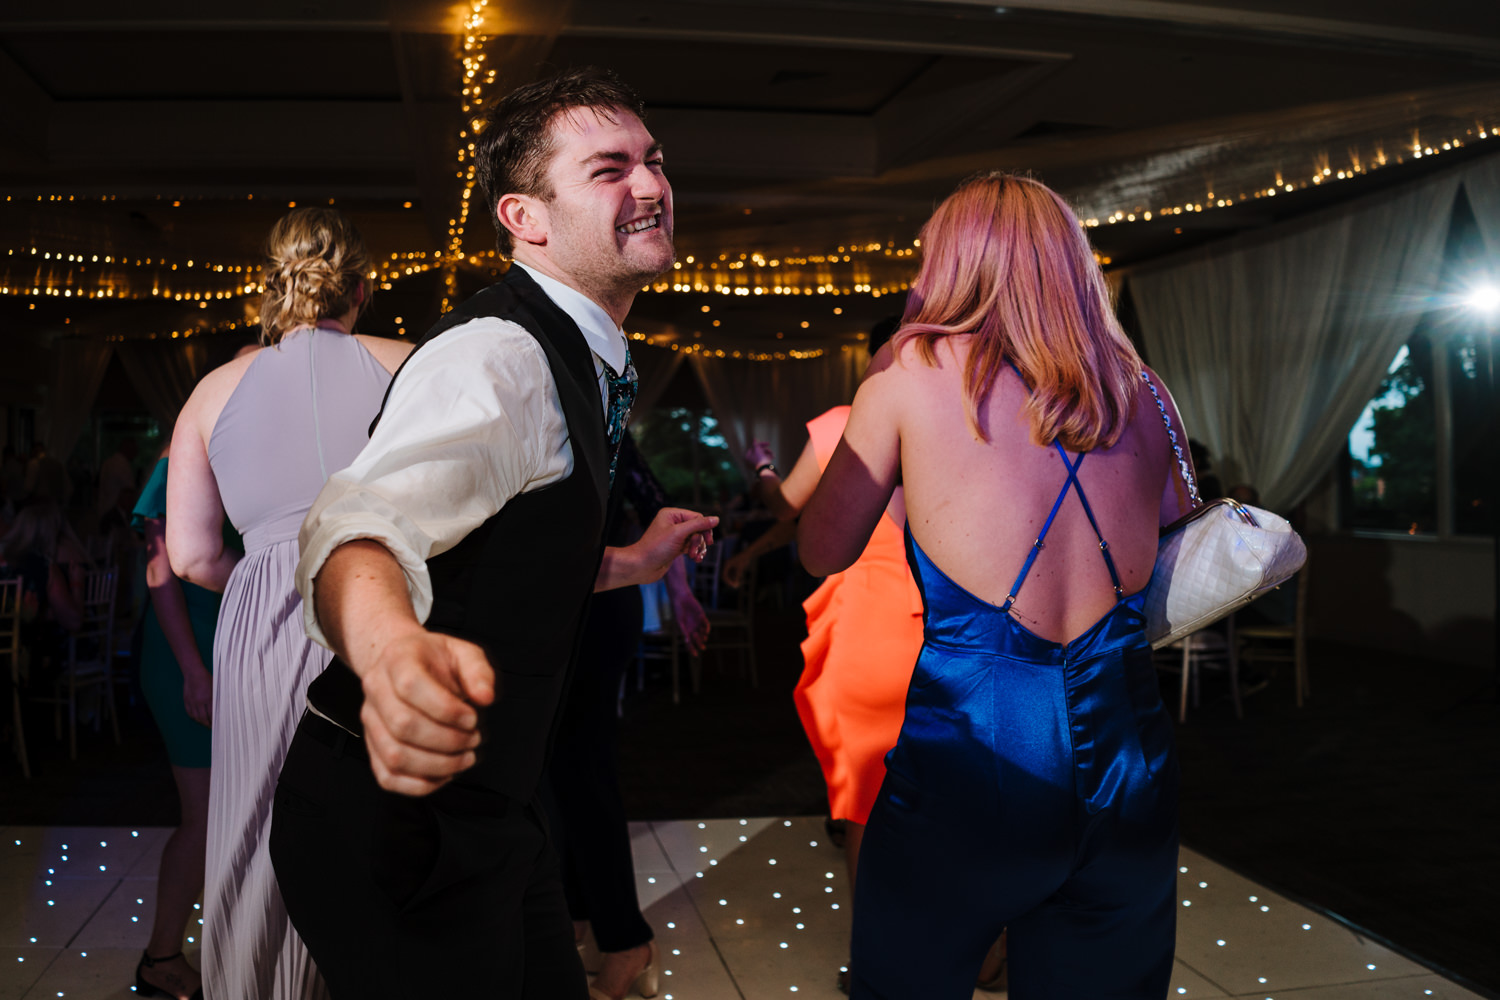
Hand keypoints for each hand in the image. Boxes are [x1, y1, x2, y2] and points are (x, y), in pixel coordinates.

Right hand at [181, 667, 212, 727]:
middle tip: (211, 727)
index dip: (214, 720)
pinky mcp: (186, 700)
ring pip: (196, 716)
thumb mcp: (215, 688)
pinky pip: (189, 712)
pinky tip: (196, 719)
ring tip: (204, 724)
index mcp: (208, 698)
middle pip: (203, 717)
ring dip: (200, 722)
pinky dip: (193, 717)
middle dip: (208, 724)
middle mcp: (200, 702)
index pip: (212, 713)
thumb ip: (216, 698)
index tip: (217, 724)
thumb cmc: (206, 678)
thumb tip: (220, 707)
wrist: (193, 673)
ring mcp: (192, 702)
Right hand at [358, 629, 494, 796]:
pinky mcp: (373, 747)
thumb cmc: (435, 660)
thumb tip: (485, 697)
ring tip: (465, 757)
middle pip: (402, 725)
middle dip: (447, 740)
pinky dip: (420, 784)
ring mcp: (371, 720)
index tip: (472, 718)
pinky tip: (445, 773)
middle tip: (473, 739)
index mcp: (397, 658)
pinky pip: (388, 777)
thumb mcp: (463, 652)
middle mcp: (376, 689)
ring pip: (394, 756)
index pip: (410, 686)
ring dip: (437, 765)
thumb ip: (478, 671)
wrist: (405, 663)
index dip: (446, 709)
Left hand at [643, 508, 717, 573]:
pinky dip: (695, 552)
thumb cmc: (656, 548)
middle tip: (694, 551)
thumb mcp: (679, 533)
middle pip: (698, 528)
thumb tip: (716, 519)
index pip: (697, 517)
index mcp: (671, 514)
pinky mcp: (675, 547)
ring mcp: (674, 536)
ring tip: (695, 557)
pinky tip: (696, 559)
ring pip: (696, 539)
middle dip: (699, 541)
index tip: (708, 541)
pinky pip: (691, 546)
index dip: (704, 528)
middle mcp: (673, 523)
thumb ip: (698, 525)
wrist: (642, 566)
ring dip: (698, 548)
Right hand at [672, 590, 710, 655]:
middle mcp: (693, 628)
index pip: (689, 643)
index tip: (695, 655)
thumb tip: (687, 642)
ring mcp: (698, 623)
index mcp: (686, 631)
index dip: (692, 649)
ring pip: (703, 633)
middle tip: (702, 647)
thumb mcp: (680, 622)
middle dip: (700, 644)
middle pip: (698, 639)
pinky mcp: (702, 617)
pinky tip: (706, 630)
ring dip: (703, 636)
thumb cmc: (679, 611)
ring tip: (702, 636)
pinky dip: (706, 628)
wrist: (682, 599)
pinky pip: (706, 625)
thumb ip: (684, 631)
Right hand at [721, 550, 749, 588]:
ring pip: (730, 576)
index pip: (724, 575)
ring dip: (733, 580)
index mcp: (727, 564)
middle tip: (735, 587)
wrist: (749, 554)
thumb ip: (737, 577)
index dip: (727, 581)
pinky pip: (734, 574)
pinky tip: (740, 580)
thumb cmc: (744, 560)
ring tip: (739, 584)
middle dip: (730, 581)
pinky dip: (736, 578)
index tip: (732, 586)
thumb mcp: (740, 569)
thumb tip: (735, 585)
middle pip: (726, 576)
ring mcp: (731, 566)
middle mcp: (728, 565)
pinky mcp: (735, 567)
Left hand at [744, 440, 774, 469]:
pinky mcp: (760, 468)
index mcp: (747, 457)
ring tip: (773, 454)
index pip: (753, 448)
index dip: (760, 444)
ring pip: (761, 456)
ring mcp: (754, 465)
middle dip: (765, 449)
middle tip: (771, 448)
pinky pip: (763, 461)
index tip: (767, 443)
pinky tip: (773, 457)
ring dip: (767, 453)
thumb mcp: (757, 449)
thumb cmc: (760, 459)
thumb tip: (754, 439)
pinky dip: (767, 458)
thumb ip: (755, 444)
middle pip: (758, 452)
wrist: (765, 470)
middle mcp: (750, 461)